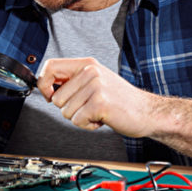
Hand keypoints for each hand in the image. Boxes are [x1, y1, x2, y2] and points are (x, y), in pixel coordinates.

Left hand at [37, 57, 156, 136]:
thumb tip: (46, 87)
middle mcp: (91, 72)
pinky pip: (77, 121)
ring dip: (80, 118)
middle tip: (89, 106)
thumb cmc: (121, 100)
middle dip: (70, 109)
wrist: (147, 112)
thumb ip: (74, 80)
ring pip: (66, 112)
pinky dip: (88, 125)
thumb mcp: (96, 82)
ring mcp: (96, 87)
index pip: (50, 67)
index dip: (44, 84)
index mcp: (88, 65)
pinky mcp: (99, 103)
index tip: (50, 95)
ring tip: (98, 112)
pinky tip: (102, 119)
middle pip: (56, 98)